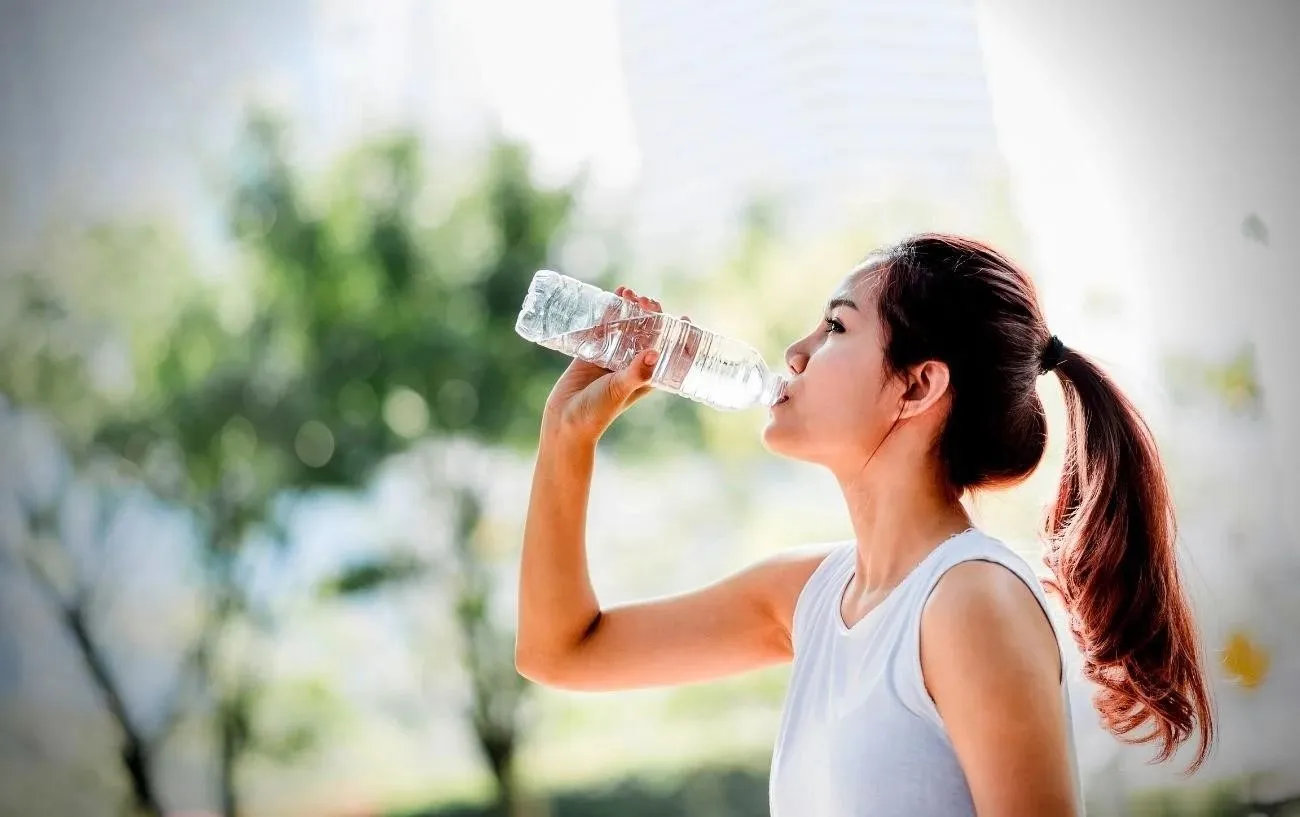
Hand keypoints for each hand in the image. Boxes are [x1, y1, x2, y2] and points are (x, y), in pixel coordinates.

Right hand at [541, 287, 688, 441]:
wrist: (565, 421)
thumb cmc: (597, 412)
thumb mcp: (619, 390)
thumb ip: (635, 373)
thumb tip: (654, 352)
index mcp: (646, 376)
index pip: (669, 353)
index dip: (679, 336)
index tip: (684, 317)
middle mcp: (631, 365)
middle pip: (647, 333)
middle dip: (650, 315)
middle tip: (647, 301)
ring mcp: (612, 357)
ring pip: (625, 327)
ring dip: (628, 309)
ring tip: (627, 293)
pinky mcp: (592, 353)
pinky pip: (603, 328)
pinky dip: (607, 313)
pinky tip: (610, 297)